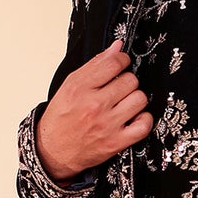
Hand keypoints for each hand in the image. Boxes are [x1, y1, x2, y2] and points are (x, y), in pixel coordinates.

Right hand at [35, 40, 152, 180]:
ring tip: (125, 103)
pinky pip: (144, 125)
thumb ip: (95, 65)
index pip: (114, 63)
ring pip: (139, 99)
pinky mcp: (116, 142)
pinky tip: (134, 117)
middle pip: (130, 80)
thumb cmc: (61, 118)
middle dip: (126, 81)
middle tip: (119, 88)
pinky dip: (143, 120)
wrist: (53, 150)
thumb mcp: (70, 86)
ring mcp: (107, 124)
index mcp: (80, 88)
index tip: (121, 64)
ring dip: (135, 99)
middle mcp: (94, 105)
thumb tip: (117, 47)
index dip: (122, 60)